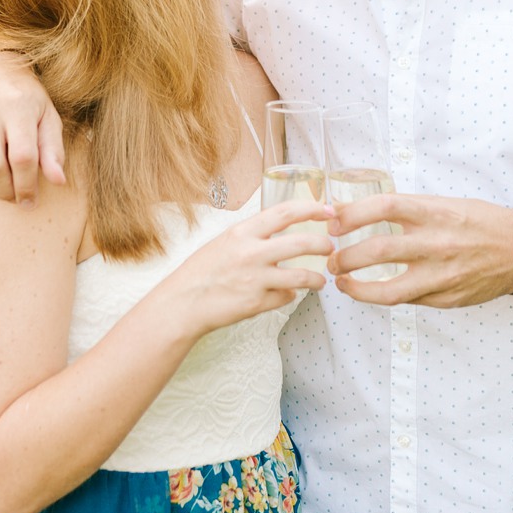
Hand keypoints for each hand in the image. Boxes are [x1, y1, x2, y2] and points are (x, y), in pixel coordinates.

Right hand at [0, 51, 66, 202]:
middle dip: (6, 191)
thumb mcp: (49, 118)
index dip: (27, 185)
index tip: (31, 200)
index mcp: (17, 104)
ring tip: (2, 184)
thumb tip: (59, 182)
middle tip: (16, 196)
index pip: (22, 157)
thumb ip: (53, 150)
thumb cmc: (28, 101)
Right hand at [169, 200, 334, 335]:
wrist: (182, 303)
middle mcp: (251, 253)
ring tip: (320, 280)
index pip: (285, 212)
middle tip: (330, 247)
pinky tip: (286, 294)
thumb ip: (252, 236)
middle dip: (323, 244)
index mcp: (242, 232)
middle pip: (302, 243)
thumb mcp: (224, 242)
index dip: (311, 209)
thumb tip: (280, 232)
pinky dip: (289, 295)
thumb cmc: (201, 271)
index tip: (328, 210)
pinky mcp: (257, 303)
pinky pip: (285, 297)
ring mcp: (255, 279)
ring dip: (317, 278)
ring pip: (301, 276)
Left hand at [327, 193, 512, 307]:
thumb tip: (358, 213)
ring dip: (356, 287)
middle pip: (378, 249)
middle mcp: (437, 243)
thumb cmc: (480, 222)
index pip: (383, 207)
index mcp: (435, 212)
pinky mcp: (446, 298)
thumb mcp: (446, 204)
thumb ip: (408, 210)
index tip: (333, 221)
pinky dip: (386, 295)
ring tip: (341, 282)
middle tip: (330, 257)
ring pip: (388, 289)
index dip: (352, 214)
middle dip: (345, 256)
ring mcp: (442, 275)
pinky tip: (374, 290)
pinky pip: (408, 300)